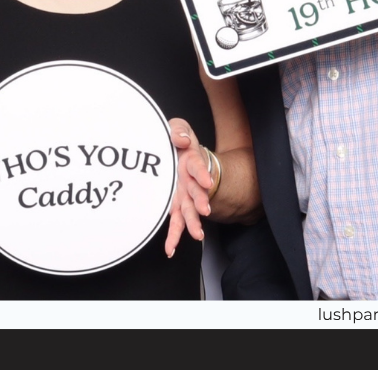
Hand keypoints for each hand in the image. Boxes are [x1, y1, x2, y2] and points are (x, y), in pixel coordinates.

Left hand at [165, 118, 213, 257]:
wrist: (181, 154)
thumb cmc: (180, 142)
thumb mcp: (179, 128)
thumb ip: (179, 130)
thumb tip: (180, 139)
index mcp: (191, 162)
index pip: (198, 166)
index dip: (202, 173)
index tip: (207, 182)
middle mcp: (190, 181)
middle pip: (197, 192)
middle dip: (202, 200)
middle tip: (205, 210)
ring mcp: (184, 195)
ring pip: (190, 211)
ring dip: (194, 222)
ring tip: (197, 235)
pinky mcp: (176, 205)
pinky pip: (175, 222)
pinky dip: (174, 236)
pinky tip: (170, 249)